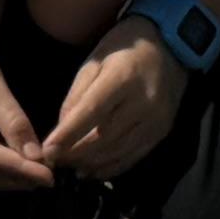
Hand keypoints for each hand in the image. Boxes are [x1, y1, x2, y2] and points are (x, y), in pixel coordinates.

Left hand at [44, 16, 189, 180]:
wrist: (171, 48)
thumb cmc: (125, 49)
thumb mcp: (95, 61)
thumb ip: (77, 95)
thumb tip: (61, 131)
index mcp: (123, 78)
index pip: (91, 112)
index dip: (68, 134)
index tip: (49, 151)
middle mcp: (142, 103)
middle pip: (104, 137)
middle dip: (76, 153)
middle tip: (55, 161)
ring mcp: (155, 121)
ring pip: (117, 152)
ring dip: (91, 163)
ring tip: (71, 167)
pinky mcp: (161, 133)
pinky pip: (133, 157)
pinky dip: (110, 168)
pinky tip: (93, 170)